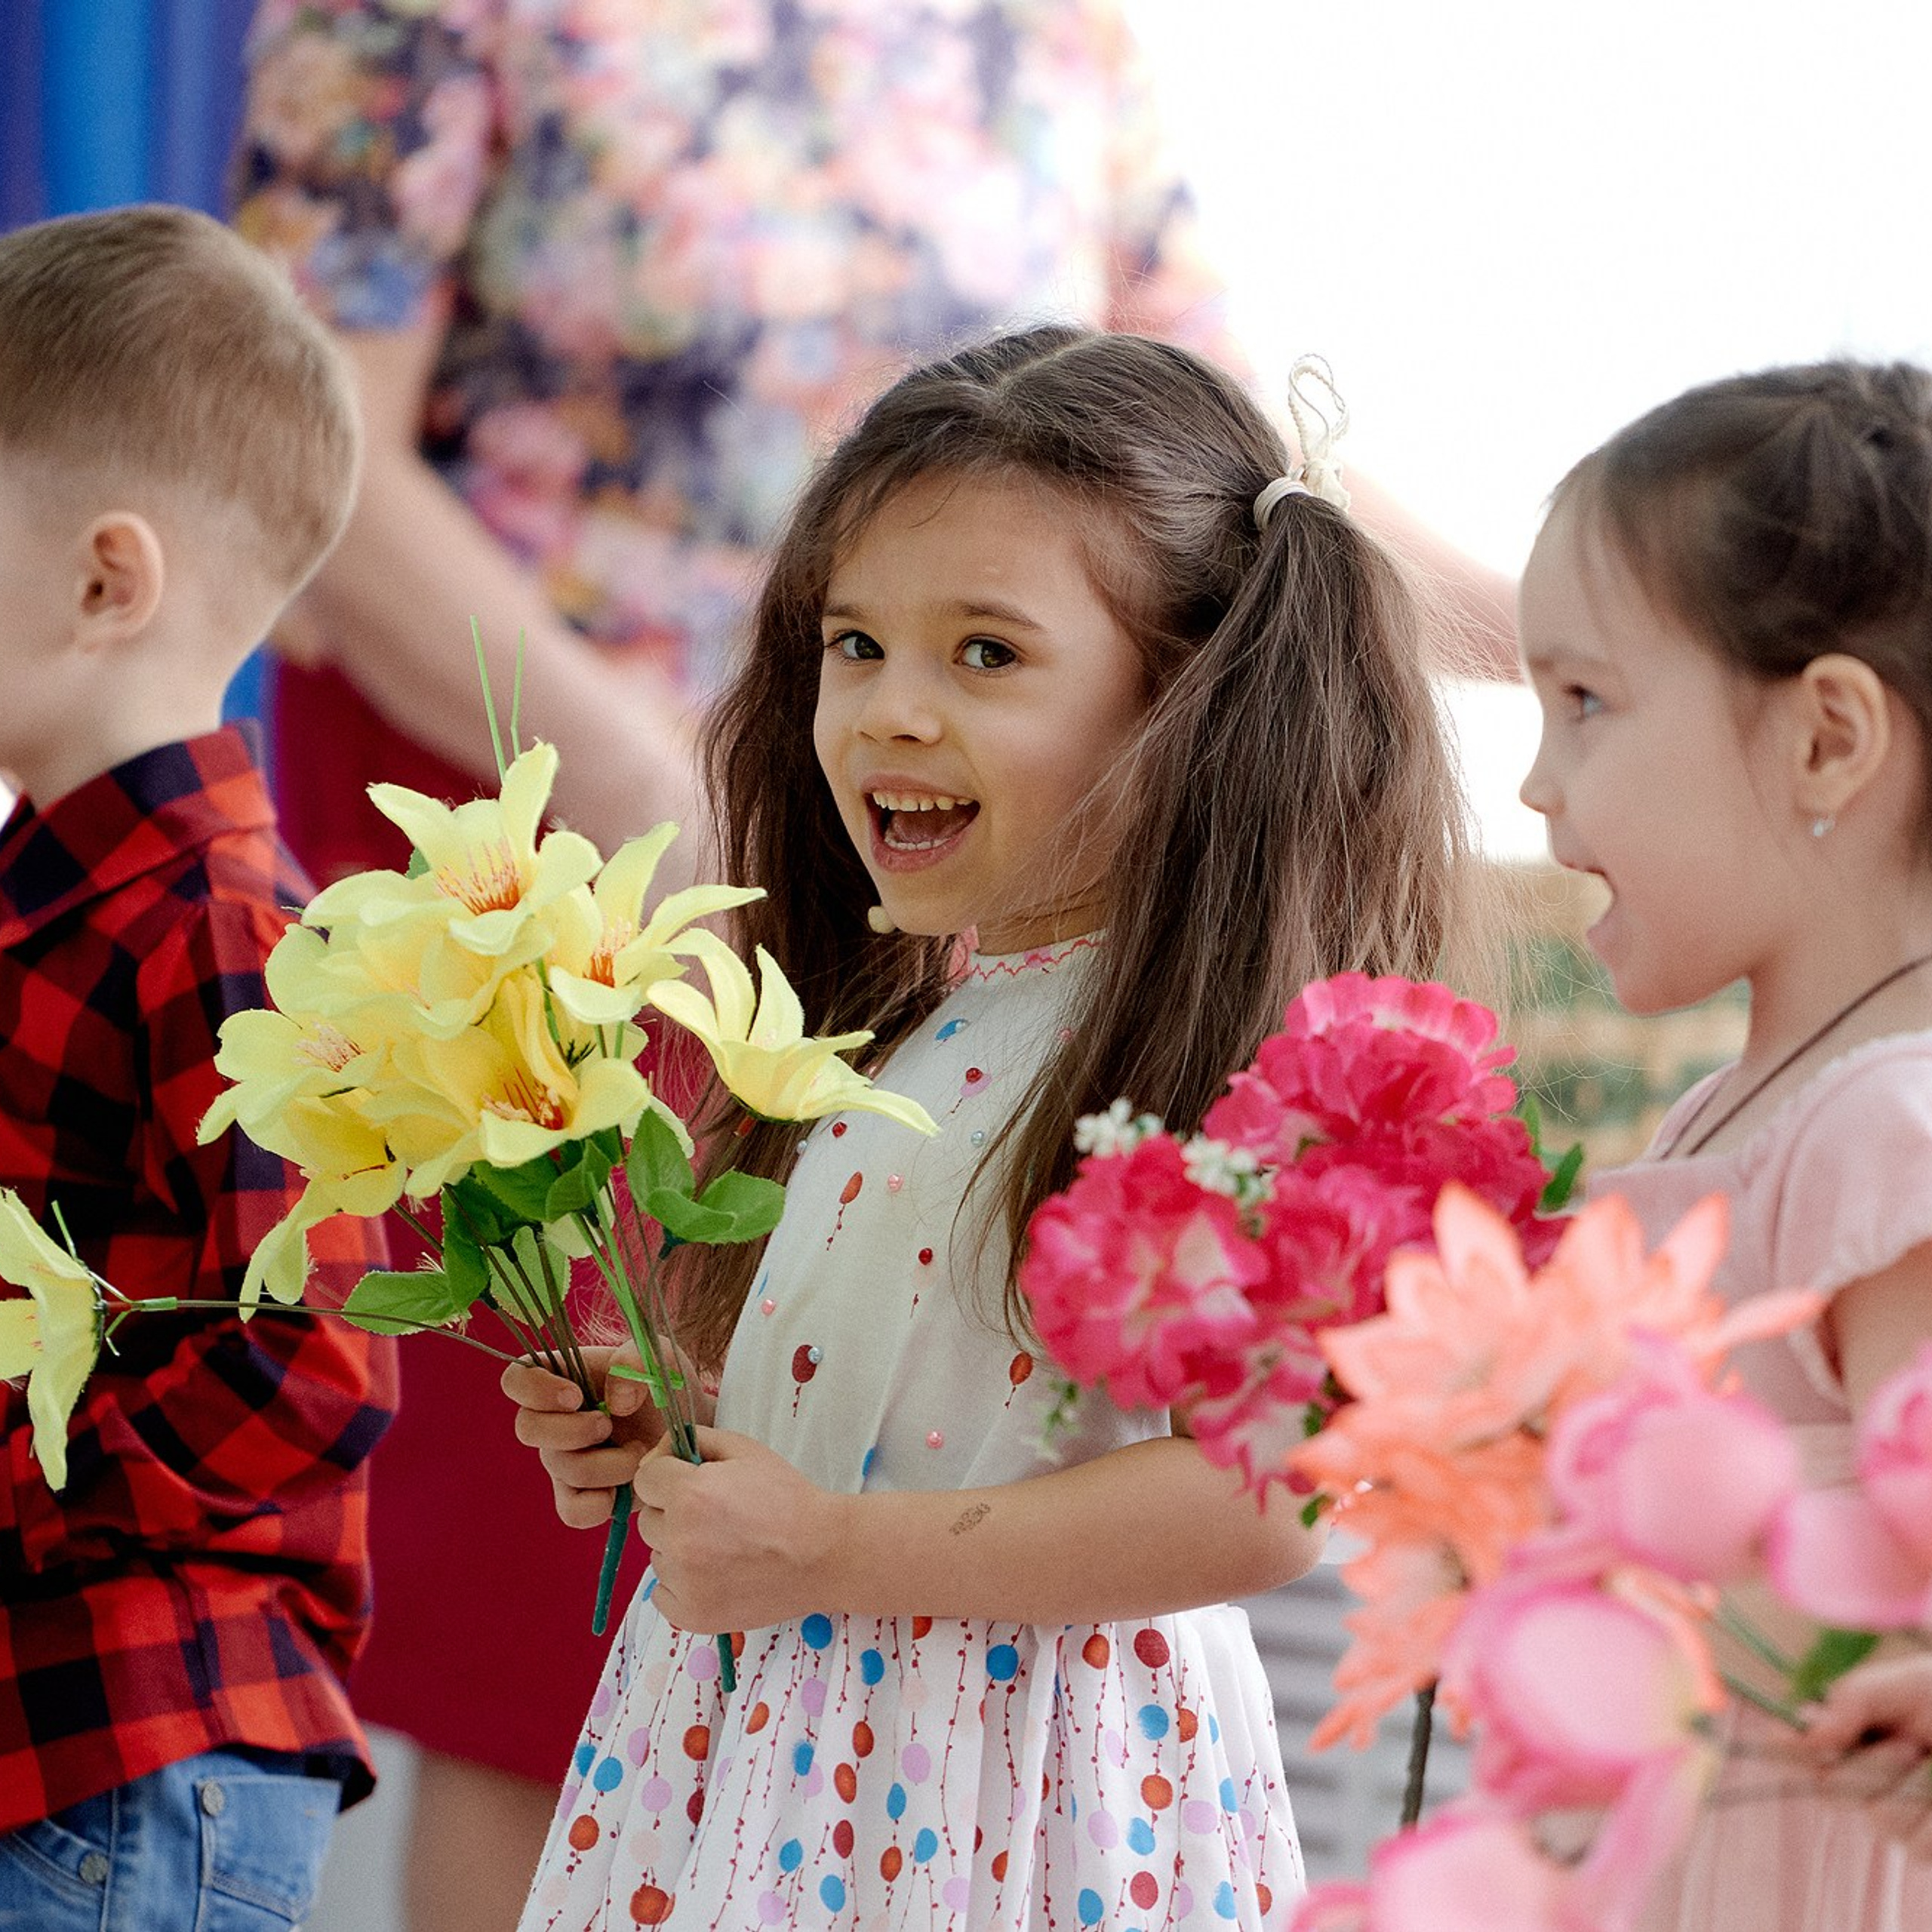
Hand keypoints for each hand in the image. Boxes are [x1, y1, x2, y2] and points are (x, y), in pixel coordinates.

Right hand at [502, 1344, 672, 1529]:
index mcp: (563, 1379)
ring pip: (563, 1468)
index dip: (535, 1389)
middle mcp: (554, 1421)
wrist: (688, 1430)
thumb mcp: (662, 1358)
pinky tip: (630, 1485)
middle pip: (527, 1428)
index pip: (517, 1379)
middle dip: (573, 1429)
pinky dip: (604, 1502)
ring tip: (641, 1451)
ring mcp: (564, 1461)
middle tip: (608, 1424)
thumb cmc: (665, 1388)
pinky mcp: (582, 1496)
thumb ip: (637, 1360)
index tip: (575, 1396)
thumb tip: (614, 1401)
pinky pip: (574, 1511)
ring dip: (609, 1462)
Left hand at [633, 1426, 849, 1633]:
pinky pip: (662, 1593)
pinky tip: (716, 1575)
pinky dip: (682, 1585)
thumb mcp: (745, 1450)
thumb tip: (657, 1454)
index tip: (693, 1483)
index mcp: (690, 1494)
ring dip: (679, 1550)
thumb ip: (696, 1440)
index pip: (646, 1479)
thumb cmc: (786, 1498)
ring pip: (658, 1557)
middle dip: (673, 1513)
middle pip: (649, 1520)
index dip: (670, 1477)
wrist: (822, 1554)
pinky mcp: (691, 1615)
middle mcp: (680, 1539)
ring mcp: (684, 1582)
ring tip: (722, 1547)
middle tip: (714, 1516)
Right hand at [1801, 1653, 1931, 1861]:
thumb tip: (1809, 1735)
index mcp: (1834, 1735)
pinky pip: (1919, 1845)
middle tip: (1909, 1745)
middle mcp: (1851, 1779)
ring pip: (1881, 1821)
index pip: (1785, 1750)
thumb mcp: (1896, 1686)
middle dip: (1874, 1767)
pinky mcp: (1921, 1844)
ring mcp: (1886, 1815)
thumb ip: (1850, 1702)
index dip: (1787, 1750)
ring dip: (1915, 1791)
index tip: (1807, 1741)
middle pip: (1831, 1792)